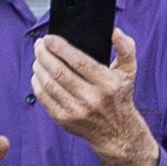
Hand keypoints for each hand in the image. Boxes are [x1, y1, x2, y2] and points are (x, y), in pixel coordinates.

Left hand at [32, 25, 159, 165]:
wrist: (118, 133)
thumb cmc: (120, 96)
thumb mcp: (129, 71)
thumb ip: (126, 48)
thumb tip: (114, 31)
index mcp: (107, 83)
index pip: (78, 61)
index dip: (59, 47)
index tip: (48, 38)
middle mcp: (92, 98)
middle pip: (59, 71)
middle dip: (44, 55)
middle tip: (39, 45)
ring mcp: (77, 111)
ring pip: (49, 84)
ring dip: (38, 67)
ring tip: (37, 58)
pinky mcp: (65, 120)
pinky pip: (44, 98)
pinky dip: (37, 84)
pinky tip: (38, 75)